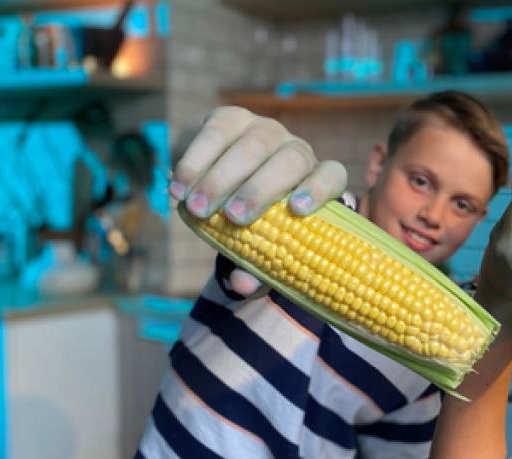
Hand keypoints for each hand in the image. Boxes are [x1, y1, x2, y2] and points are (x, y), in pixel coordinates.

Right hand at [170, 106, 346, 295]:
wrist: (220, 190)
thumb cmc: (252, 228)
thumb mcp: (256, 251)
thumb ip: (255, 268)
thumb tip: (242, 286)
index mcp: (315, 181)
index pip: (332, 176)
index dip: (319, 189)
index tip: (298, 209)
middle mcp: (296, 151)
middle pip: (291, 160)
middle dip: (261, 189)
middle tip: (233, 217)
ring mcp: (265, 130)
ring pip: (253, 145)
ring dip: (222, 178)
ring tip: (198, 208)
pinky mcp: (231, 118)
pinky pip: (216, 132)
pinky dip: (196, 161)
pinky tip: (179, 188)